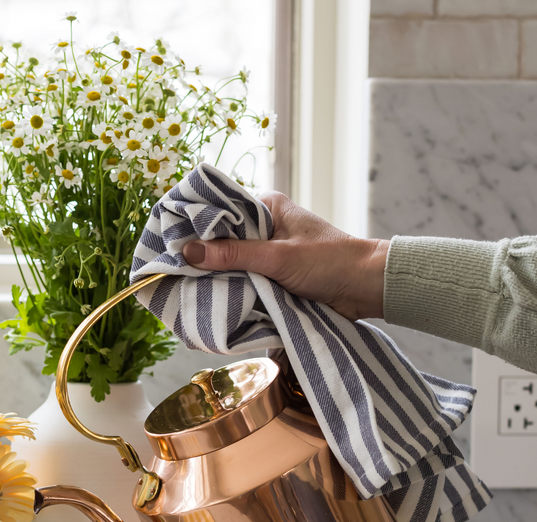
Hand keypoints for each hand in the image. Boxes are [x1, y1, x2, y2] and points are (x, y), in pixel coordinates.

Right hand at [181, 192, 388, 320]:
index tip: (170, 242)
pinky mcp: (276, 276)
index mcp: (268, 207)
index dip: (195, 225)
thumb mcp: (277, 257)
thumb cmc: (330, 262)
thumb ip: (233, 255)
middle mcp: (267, 226)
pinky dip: (234, 289)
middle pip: (223, 239)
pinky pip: (246, 280)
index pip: (220, 210)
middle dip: (204, 256)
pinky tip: (215, 299)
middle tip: (174, 271)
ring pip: (233, 262)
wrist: (367, 288)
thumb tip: (188, 252)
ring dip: (219, 276)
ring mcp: (271, 253)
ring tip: (188, 287)